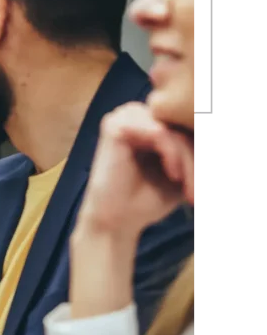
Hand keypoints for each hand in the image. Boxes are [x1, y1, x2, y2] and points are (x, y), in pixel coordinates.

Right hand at [77, 102, 194, 239]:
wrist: (116, 221)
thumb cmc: (146, 199)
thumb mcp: (183, 172)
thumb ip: (197, 152)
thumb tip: (219, 129)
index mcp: (148, 121)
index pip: (186, 124)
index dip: (199, 152)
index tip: (202, 184)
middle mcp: (135, 113)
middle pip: (181, 126)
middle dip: (195, 158)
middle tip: (196, 191)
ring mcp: (124, 117)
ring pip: (174, 130)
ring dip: (186, 159)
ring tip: (187, 186)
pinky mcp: (116, 127)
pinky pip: (160, 133)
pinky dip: (172, 155)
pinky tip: (173, 175)